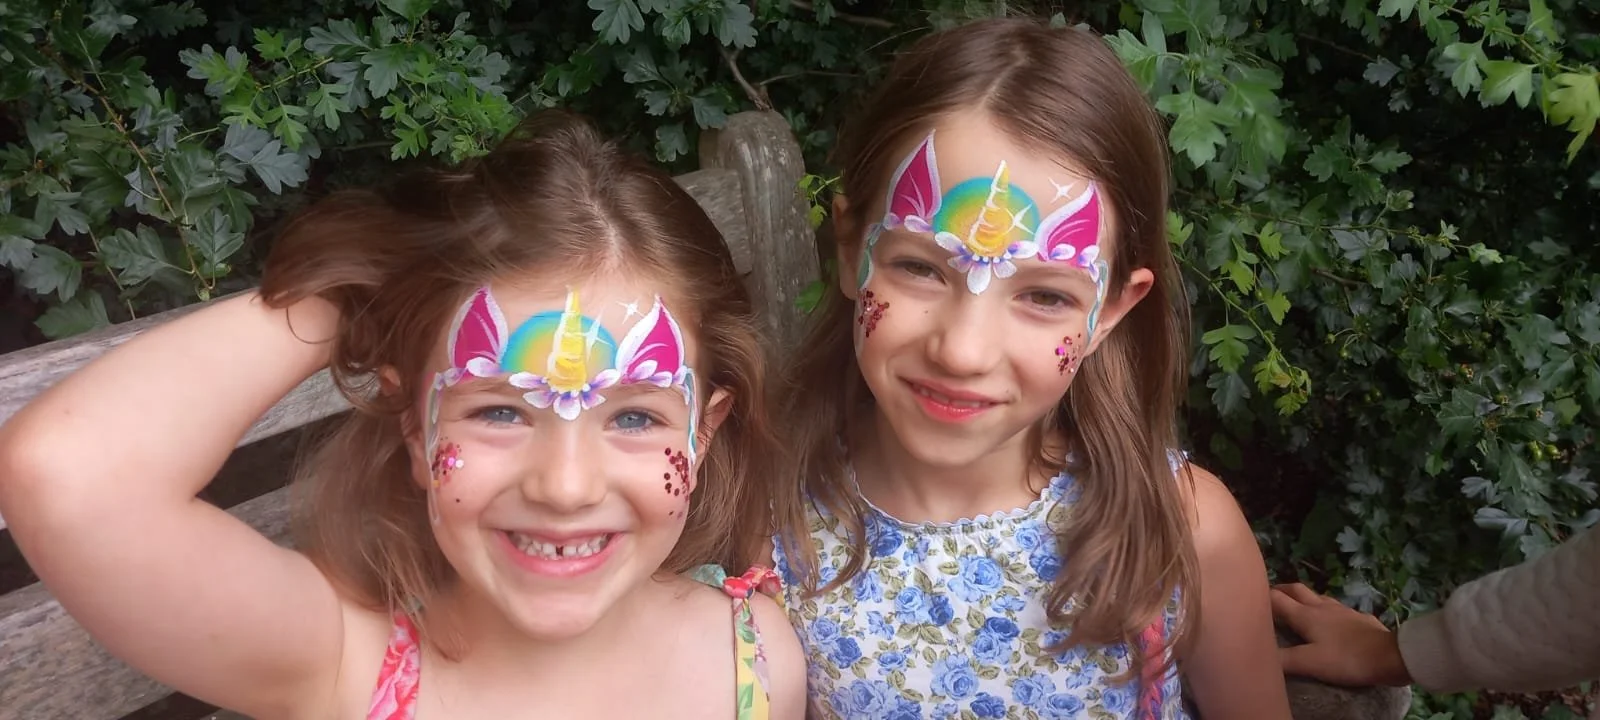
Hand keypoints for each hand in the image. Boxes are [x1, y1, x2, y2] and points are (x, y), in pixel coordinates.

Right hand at [1270, 583, 1411, 687]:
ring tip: (1298, 605)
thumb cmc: (1346, 658)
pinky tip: (1332, 620)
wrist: (1390, 655)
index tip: (1249, 597)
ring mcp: (1342, 610)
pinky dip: (1327, 610)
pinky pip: (1338, 608)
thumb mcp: (1310, 663)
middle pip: (1297, 590)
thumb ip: (1283, 659)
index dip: (1261, 596)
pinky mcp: (1359, 618)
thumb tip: (1259, 654)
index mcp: (1305, 615)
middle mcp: (1321, 607)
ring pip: (1317, 596)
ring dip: (1304, 597)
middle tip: (1271, 595)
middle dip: (1281, 589)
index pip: (1277, 599)